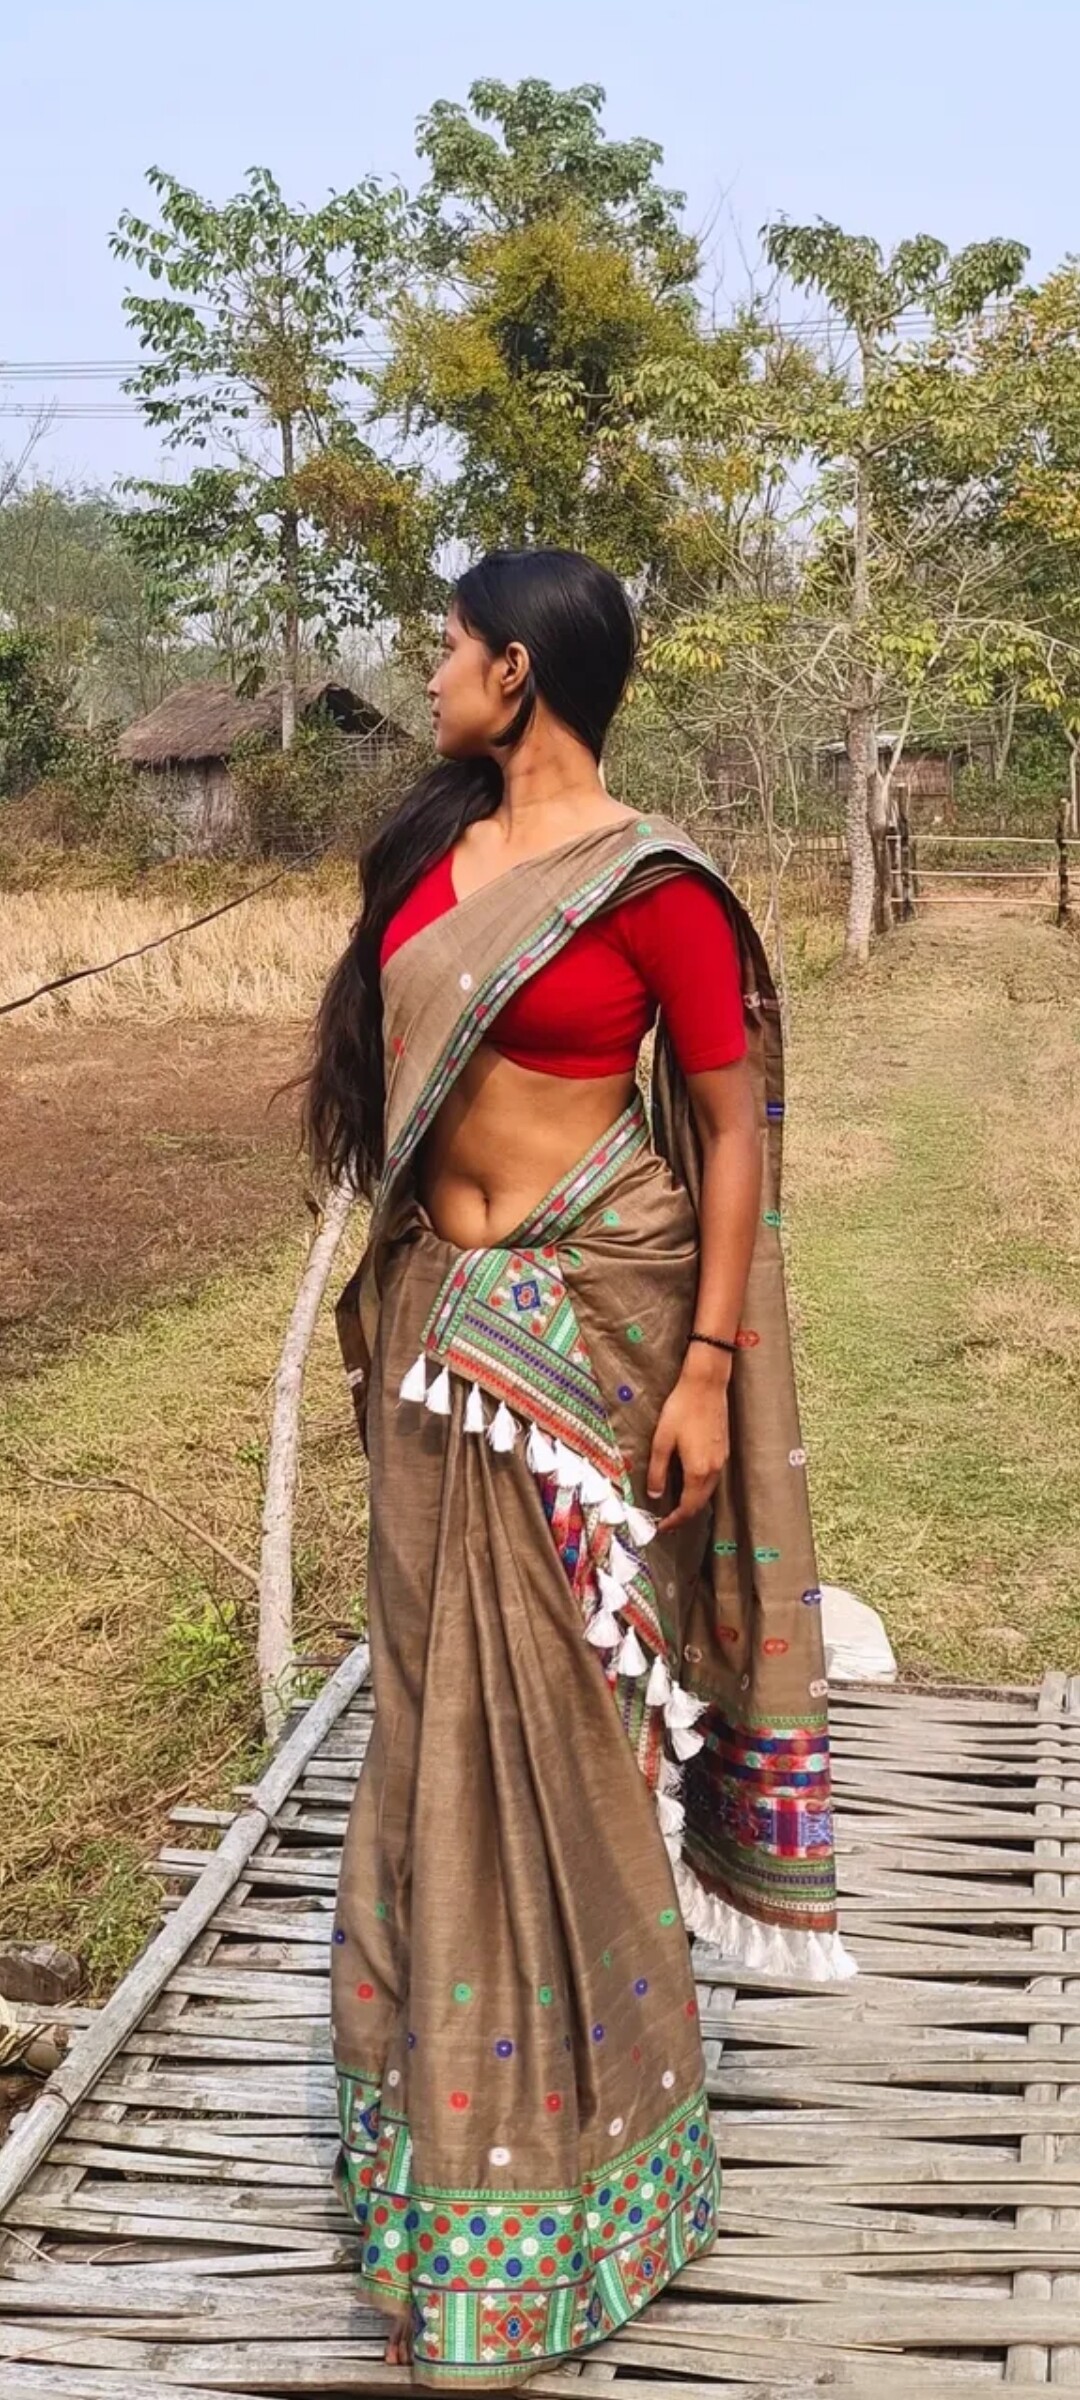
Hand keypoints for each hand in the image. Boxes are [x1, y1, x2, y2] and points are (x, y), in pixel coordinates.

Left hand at [646, 1352, 730, 1533]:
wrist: (706, 1385)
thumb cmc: (681, 1409)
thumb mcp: (661, 1441)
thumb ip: (657, 1471)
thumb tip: (654, 1494)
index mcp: (698, 1470)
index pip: (688, 1507)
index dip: (674, 1520)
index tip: (661, 1527)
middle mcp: (714, 1469)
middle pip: (700, 1503)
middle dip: (684, 1515)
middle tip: (667, 1521)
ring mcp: (722, 1459)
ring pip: (708, 1491)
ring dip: (693, 1502)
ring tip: (676, 1506)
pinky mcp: (724, 1450)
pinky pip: (713, 1478)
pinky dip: (700, 1488)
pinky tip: (689, 1483)